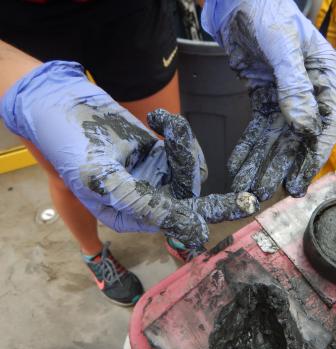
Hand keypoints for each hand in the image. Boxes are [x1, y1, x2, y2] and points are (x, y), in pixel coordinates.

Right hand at [0, 61, 258, 249]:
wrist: (59, 104)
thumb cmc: (71, 145)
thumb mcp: (105, 180)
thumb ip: (144, 205)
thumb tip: (187, 228)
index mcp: (129, 214)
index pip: (171, 221)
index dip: (200, 220)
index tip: (235, 212)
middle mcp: (145, 197)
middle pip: (187, 199)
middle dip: (215, 200)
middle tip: (246, 202)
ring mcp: (153, 173)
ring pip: (187, 170)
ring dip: (184, 147)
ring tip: (167, 125)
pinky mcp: (158, 150)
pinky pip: (180, 147)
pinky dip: (177, 133)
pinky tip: (159, 119)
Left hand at [202, 0, 335, 199]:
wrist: (240, 1)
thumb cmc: (268, 12)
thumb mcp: (283, 47)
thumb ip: (294, 86)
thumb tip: (305, 127)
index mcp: (326, 79)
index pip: (325, 125)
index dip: (311, 156)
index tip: (298, 181)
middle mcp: (310, 92)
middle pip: (297, 138)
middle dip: (281, 166)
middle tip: (267, 192)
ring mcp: (287, 97)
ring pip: (275, 138)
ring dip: (262, 162)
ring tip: (249, 187)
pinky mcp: (266, 97)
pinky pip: (257, 128)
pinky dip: (248, 146)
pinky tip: (238, 165)